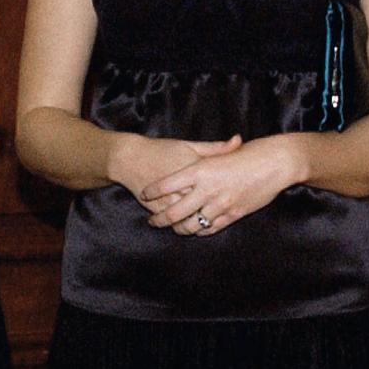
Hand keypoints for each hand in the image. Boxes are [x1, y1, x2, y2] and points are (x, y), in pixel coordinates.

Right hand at [111, 133, 242, 213]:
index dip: (230, 193)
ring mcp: (169, 199)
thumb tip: (239, 141)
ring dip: (200, 223)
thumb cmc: (161, 150)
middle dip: (217, 211)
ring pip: (190, 217)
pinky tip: (190, 227)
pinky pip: (174, 222)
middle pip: (206, 205)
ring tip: (209, 223)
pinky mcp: (157, 208)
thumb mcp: (189, 145)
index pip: (219, 186)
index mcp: (194, 169)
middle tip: (227, 214)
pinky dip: (182, 225)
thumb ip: (215, 148)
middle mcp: (183, 186)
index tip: (238, 196)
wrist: (130, 159)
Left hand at [141, 135, 295, 235]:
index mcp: (200, 170)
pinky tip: (195, 230)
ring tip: (172, 228)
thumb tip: (185, 164)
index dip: (152, 191)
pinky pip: (211, 228)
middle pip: (174, 212)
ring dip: (179, 229)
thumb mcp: (220, 153)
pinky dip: (200, 231)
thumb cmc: (249, 153)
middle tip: (153, 221)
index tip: (145, 194)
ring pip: (192, 224)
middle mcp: (207, 189)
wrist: (276, 163)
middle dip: (160, 219)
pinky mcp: (234, 214)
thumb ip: (202, 159)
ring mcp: (220, 204)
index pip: (167, 184)